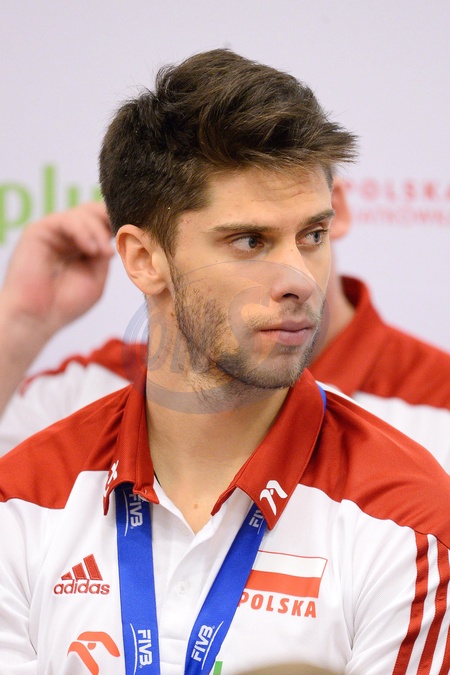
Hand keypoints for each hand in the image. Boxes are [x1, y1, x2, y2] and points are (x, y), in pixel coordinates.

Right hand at [1, 202, 113, 337]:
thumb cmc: (66, 303)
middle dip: (111, 219)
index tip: (137, 232)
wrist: (38, 318)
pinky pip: (66, 220)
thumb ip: (106, 254)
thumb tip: (118, 234)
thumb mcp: (97, 276)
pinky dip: (84, 231)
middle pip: (94, 211)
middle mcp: (68, 236)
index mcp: (83, 245)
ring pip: (83, 213)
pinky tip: (92, 250)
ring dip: (99, 232)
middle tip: (124, 233)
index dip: (120, 224)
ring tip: (105, 254)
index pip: (103, 223)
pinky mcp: (39, 231)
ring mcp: (54, 232)